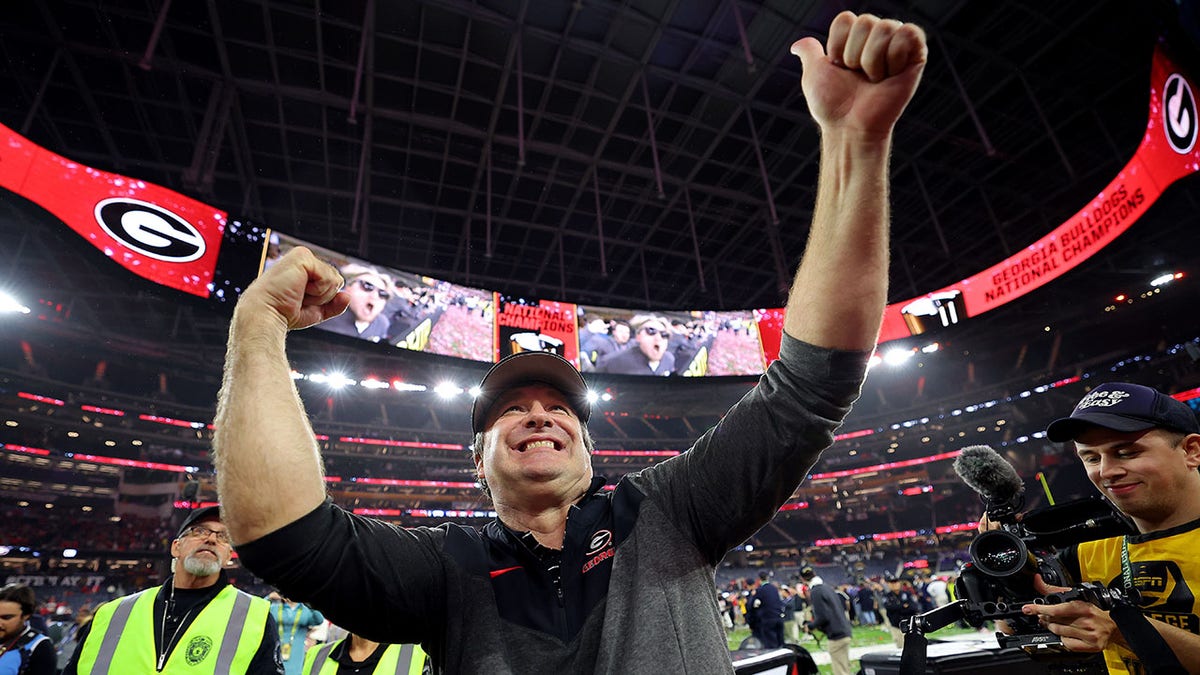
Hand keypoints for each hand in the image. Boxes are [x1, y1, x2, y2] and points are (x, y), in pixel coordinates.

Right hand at [237, 246, 348, 329]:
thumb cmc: (283, 313)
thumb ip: (333, 304)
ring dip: (321, 294)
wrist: (267, 314)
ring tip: (298, 294)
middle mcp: (304, 261)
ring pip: (335, 279)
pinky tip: (300, 288)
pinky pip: (329, 277)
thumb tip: (347, 296)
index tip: (301, 302)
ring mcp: (303, 256)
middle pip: (337, 280)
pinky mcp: (302, 256)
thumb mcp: (315, 311)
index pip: (332, 282)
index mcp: (304, 271)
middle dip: (324, 297)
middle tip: (300, 298)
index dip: (324, 299)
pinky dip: (318, 290)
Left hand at [791, 11, 926, 139]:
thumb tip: (798, 45)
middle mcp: (877, 40)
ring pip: (885, 27)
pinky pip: (909, 32)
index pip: (846, 19)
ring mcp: (897, 47)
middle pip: (866, 20)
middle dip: (855, 54)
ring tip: (874, 80)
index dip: (838, 45)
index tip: (840, 67)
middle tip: (858, 76)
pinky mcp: (916, 56)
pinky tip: (891, 74)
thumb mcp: (814, 75)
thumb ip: (809, 53)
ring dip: (873, 60)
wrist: (850, 127)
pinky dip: (895, 56)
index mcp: (855, 40)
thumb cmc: (833, 106)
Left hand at [1019, 574, 1116, 652]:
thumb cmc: (1092, 609)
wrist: (1113, 625)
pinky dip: (1063, 638)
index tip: (1028, 609)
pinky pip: (1067, 643)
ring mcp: (1089, 635)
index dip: (1040, 609)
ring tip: (1054, 623)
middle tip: (1044, 615)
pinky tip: (1066, 633)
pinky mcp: (1090, 646)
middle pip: (1055, 622)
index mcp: (1083, 607)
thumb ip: (1054, 589)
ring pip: (1059, 632)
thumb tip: (1037, 580)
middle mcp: (1087, 621)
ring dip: (1052, 627)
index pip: (1057, 609)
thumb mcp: (1075, 596)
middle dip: (1046, 618)